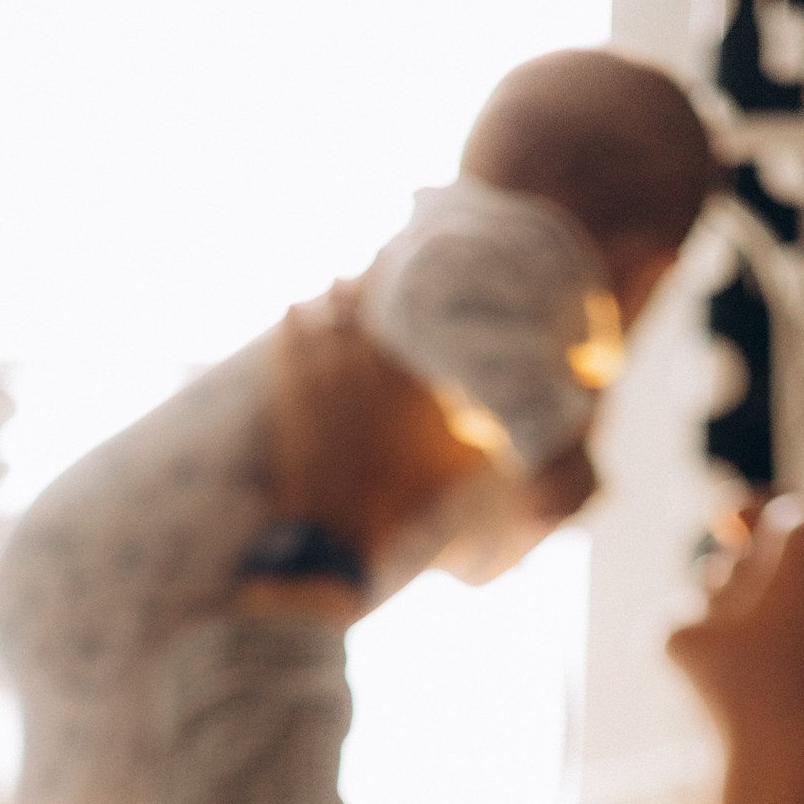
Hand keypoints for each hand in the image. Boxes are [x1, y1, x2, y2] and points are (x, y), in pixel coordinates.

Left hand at [265, 289, 487, 564]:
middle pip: (368, 311)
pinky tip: (292, 306)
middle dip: (370, 285)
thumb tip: (514, 423)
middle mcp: (367, 375)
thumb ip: (476, 439)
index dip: (412, 295)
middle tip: (374, 263)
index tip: (415, 270)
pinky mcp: (293, 403)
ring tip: (339, 279)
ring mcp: (326, 385)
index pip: (414, 324)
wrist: (337, 540)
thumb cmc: (399, 509)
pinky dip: (292, 325)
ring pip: (328, 321)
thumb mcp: (450, 472)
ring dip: (333, 298)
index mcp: (407, 388)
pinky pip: (289, 349)